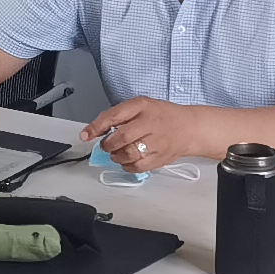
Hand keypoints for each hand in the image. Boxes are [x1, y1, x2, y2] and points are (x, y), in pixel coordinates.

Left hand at [81, 97, 215, 171]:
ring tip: (117, 152)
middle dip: (109, 144)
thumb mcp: (139, 106)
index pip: (115, 116)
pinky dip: (127, 166)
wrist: (188, 128)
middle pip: (122, 138)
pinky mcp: (160, 159)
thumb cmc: (161, 115)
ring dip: (116, 156)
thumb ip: (117, 115)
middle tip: (107, 144)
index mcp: (143, 108)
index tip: (85, 135)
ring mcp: (157, 144)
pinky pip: (137, 167)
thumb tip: (94, 130)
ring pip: (129, 155)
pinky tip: (127, 160)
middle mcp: (151, 125)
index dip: (97, 127)